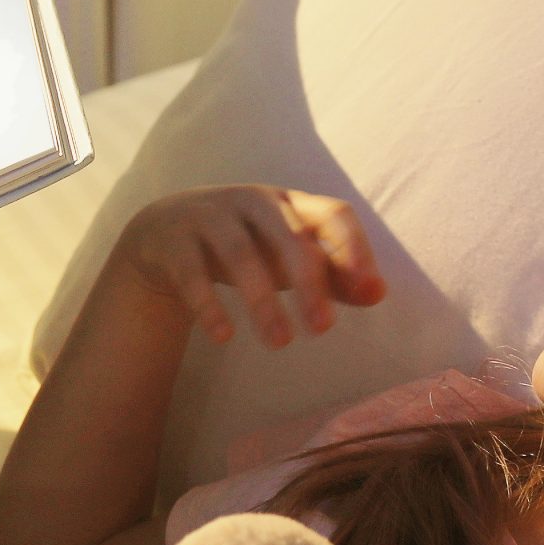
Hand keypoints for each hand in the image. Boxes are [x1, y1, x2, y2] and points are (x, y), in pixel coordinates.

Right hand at [112, 185, 384, 346]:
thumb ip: (335, 276)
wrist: (164, 232)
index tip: (369, 292)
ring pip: (240, 254)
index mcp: (289, 203)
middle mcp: (252, 201)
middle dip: (308, 282)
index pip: (333, 213)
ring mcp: (209, 216)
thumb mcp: (289, 257)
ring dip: (262, 300)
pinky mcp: (174, 239)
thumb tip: (379, 293)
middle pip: (288, 235)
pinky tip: (224, 336)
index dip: (354, 248)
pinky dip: (209, 305)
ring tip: (280, 343)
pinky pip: (192, 272)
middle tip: (323, 330)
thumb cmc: (247, 246)